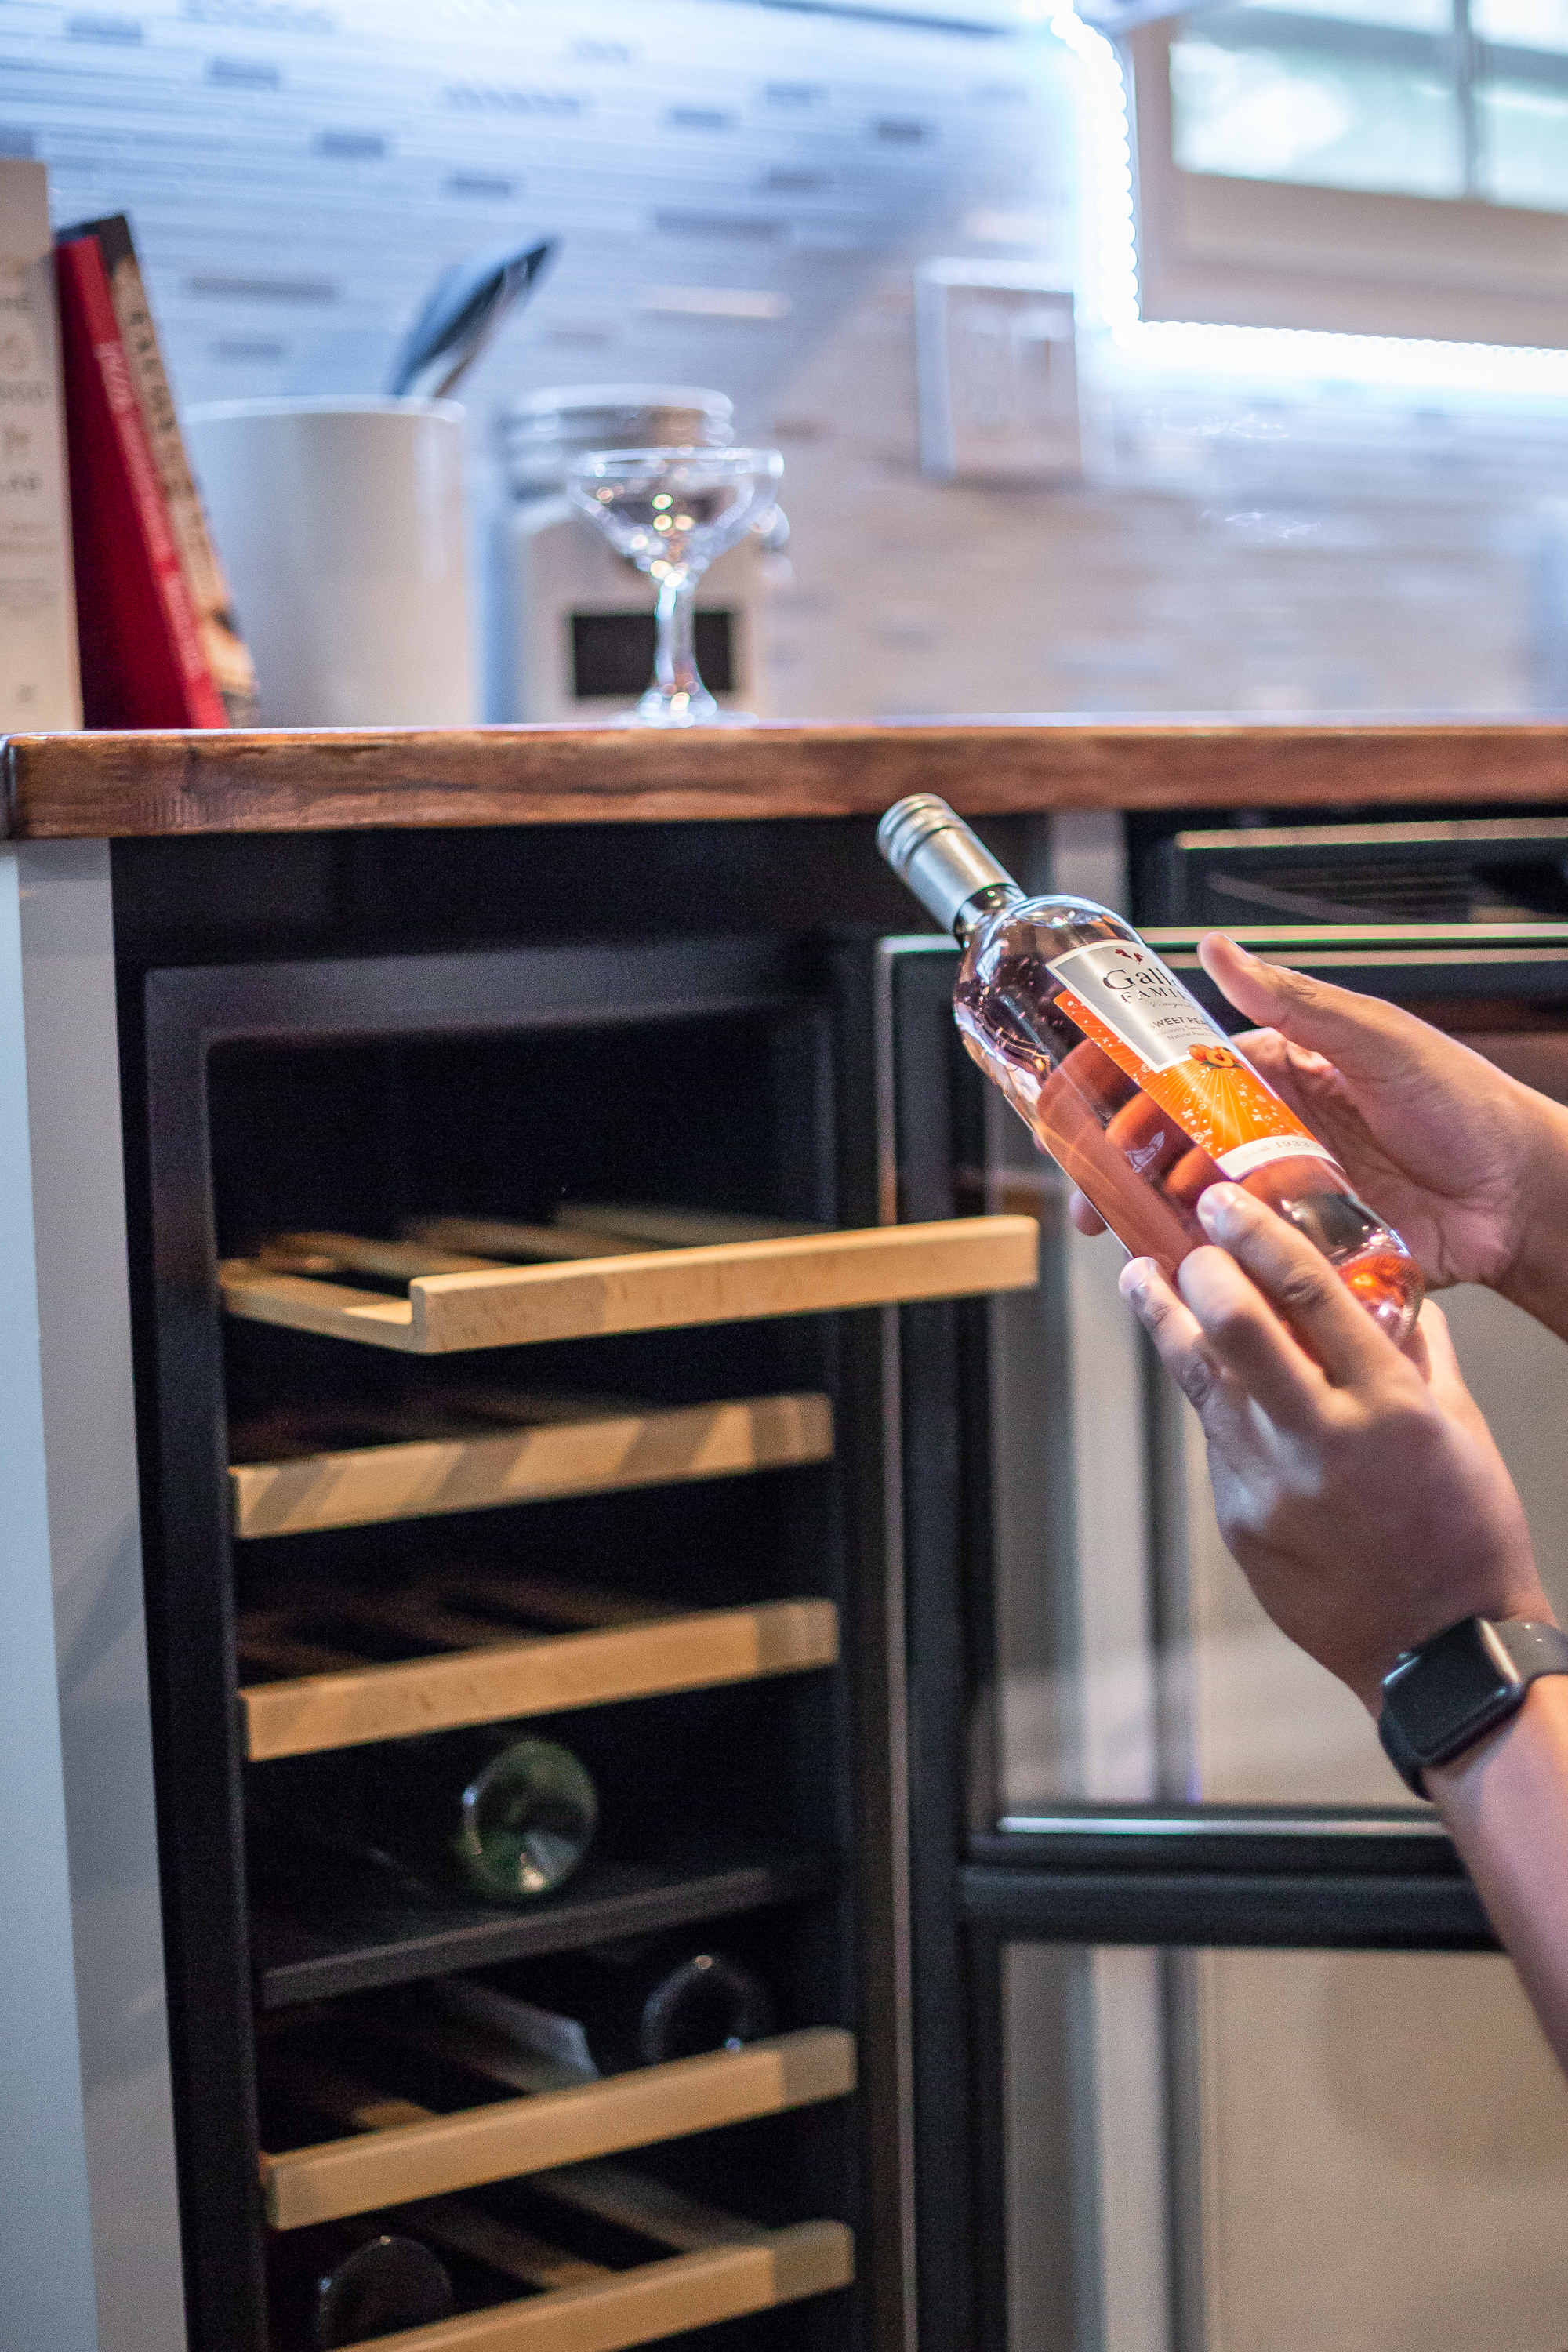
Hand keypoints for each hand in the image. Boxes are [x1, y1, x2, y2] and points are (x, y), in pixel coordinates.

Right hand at [1069, 931, 1567, 1303]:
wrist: (1520, 1196)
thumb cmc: (1463, 1105)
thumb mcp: (1375, 1038)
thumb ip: (1294, 1002)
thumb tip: (1216, 949)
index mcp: (1280, 1078)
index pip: (1184, 1083)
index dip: (1131, 1099)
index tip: (1089, 1117)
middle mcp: (1274, 1137)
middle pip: (1178, 1153)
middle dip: (1126, 1176)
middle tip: (1094, 1200)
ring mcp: (1287, 1197)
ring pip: (1203, 1211)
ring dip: (1162, 1224)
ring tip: (1138, 1237)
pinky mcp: (1307, 1251)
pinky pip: (1247, 1261)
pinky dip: (1214, 1269)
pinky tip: (1187, 1276)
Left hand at [1123, 1181, 1549, 1711]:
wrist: (1441, 1652)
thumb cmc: (1464, 1535)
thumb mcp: (1460, 1429)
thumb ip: (1420, 1351)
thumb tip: (1390, 1287)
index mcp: (1390, 1405)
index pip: (1309, 1293)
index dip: (1256, 1234)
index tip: (1223, 1201)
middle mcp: (1324, 1440)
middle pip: (1235, 1327)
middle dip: (1198, 1269)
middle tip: (1184, 1240)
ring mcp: (1274, 1487)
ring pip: (1200, 1382)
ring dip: (1166, 1323)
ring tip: (1140, 1281)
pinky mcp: (1241, 1524)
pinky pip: (1216, 1444)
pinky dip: (1209, 1402)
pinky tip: (1199, 1373)